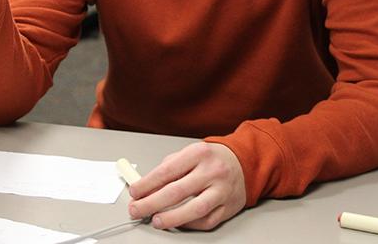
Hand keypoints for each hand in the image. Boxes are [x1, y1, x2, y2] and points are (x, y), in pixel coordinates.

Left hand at [128, 142, 245, 230]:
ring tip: (156, 221)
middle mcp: (212, 171)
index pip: (167, 171)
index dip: (147, 184)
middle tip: (137, 209)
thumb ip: (168, 168)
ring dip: (171, 218)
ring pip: (195, 209)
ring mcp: (222, 190)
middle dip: (152, 203)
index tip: (134, 192)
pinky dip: (189, 224)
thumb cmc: (211, 159)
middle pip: (177, 191)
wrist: (243, 162)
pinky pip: (207, 221)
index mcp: (198, 153)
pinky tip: (178, 222)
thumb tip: (146, 188)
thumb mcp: (189, 153)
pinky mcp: (229, 207)